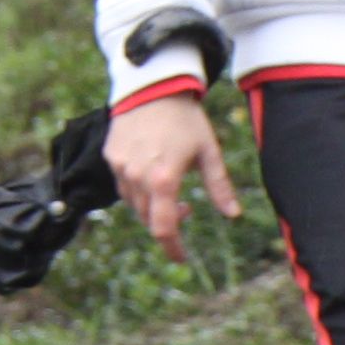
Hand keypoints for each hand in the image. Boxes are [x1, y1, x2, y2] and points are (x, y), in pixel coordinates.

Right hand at [108, 89, 242, 254]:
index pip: (163, 228)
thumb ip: (219, 186)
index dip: (172, 248)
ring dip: (151, 207)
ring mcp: (120, 166)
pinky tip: (151, 175)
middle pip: (148, 219)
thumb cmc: (186, 119)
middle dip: (166, 224)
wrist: (154, 85)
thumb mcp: (208, 151)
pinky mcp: (111, 156)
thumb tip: (234, 215)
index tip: (182, 258)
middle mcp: (137, 177)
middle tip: (186, 210)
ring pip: (133, 203)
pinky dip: (136, 190)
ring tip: (170, 189)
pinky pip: (122, 184)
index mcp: (164, 180)